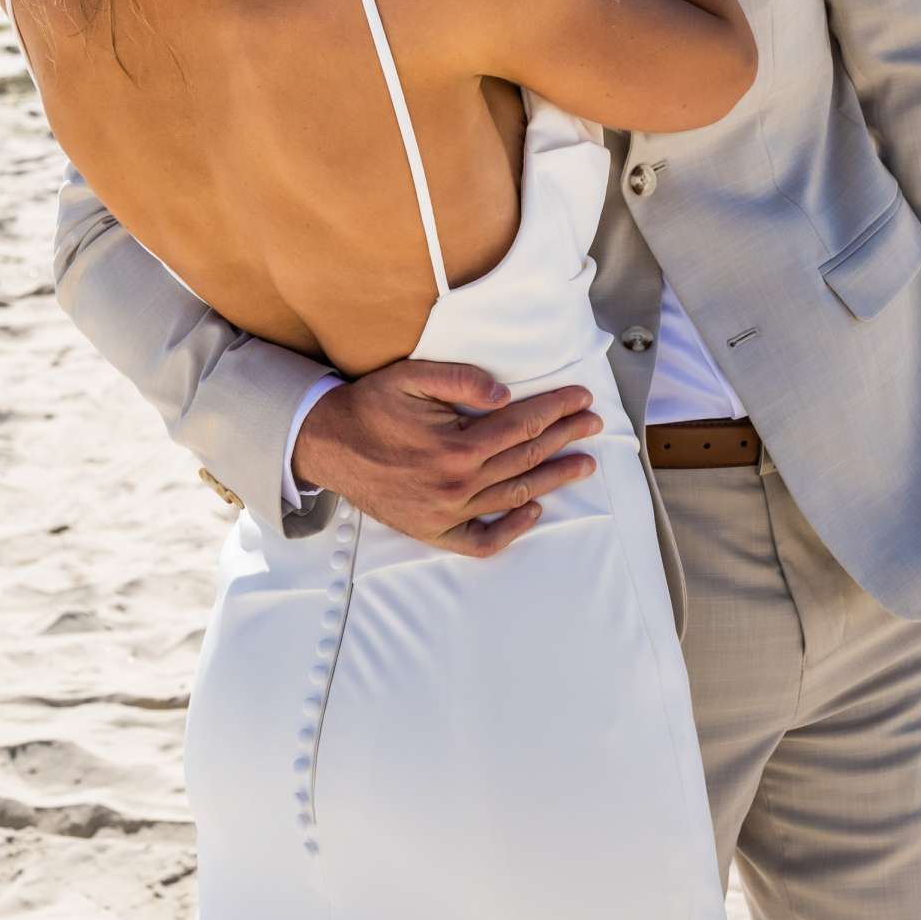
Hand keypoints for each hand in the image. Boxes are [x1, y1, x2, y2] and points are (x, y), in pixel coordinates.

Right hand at [291, 359, 602, 555]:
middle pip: (526, 458)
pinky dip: (512, 530)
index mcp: (457, 447)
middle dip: (565, 438)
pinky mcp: (433, 531)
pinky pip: (482, 541)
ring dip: (553, 478)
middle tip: (593, 425)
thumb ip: (461, 380)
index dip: (557, 409)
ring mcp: (447, 514)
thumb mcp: (412, 377)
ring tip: (582, 464)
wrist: (327, 444)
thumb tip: (506, 394)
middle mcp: (458, 485)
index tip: (582, 399)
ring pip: (515, 497)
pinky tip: (534, 511)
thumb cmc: (372, 406)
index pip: (523, 425)